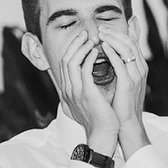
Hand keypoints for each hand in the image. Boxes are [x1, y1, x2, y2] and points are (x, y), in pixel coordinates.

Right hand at [56, 29, 118, 151]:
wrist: (103, 134)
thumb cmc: (100, 118)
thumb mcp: (88, 101)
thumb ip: (85, 88)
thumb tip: (88, 77)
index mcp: (68, 90)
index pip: (64, 64)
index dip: (72, 49)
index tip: (82, 39)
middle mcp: (68, 89)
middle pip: (65, 59)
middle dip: (74, 44)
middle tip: (85, 34)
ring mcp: (75, 91)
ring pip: (71, 61)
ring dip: (81, 47)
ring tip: (91, 39)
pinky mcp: (86, 93)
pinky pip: (84, 70)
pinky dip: (89, 58)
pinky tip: (96, 51)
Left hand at [96, 24, 150, 156]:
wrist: (127, 123)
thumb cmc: (122, 104)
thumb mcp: (123, 81)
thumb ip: (120, 67)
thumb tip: (112, 53)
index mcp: (139, 67)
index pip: (133, 42)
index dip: (124, 30)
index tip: (111, 24)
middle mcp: (140, 68)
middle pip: (130, 41)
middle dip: (115, 32)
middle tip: (101, 27)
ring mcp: (136, 75)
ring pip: (127, 49)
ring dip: (113, 38)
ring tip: (100, 33)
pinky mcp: (128, 83)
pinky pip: (120, 63)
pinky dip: (112, 52)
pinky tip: (103, 46)